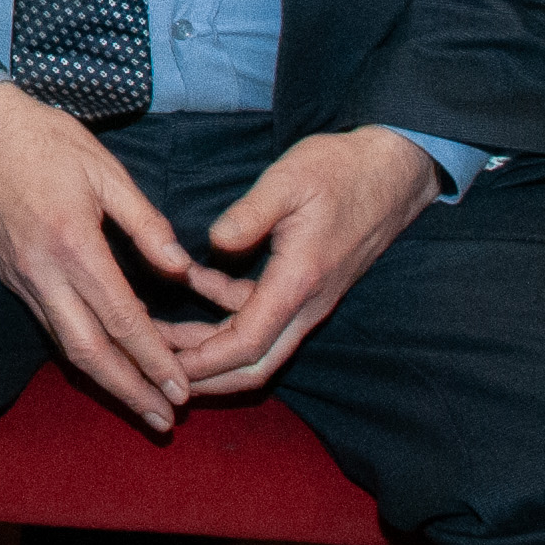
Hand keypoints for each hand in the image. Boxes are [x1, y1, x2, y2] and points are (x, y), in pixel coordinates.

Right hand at [0, 81, 251, 430]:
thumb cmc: (45, 140)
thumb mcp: (106, 170)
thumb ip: (146, 223)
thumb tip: (182, 270)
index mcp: (73, 244)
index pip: (121, 318)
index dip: (154, 359)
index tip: (182, 389)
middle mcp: (44, 272)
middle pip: (89, 351)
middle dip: (129, 390)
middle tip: (164, 420)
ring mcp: (23, 279)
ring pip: (66, 346)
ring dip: (107, 380)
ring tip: (142, 404)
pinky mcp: (13, 277)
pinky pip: (51, 327)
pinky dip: (82, 354)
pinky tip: (107, 364)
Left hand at [160, 127, 438, 395]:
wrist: (391, 170)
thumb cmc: (341, 170)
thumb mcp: (288, 181)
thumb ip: (250, 214)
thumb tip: (215, 243)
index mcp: (298, 282)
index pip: (247, 345)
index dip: (203, 363)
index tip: (162, 365)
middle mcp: (305, 303)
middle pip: (253, 364)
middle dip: (203, 374)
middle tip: (153, 368)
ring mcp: (306, 298)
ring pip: (255, 343)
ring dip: (207, 342)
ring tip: (157, 330)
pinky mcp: (303, 285)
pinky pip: (260, 312)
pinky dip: (223, 306)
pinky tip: (192, 278)